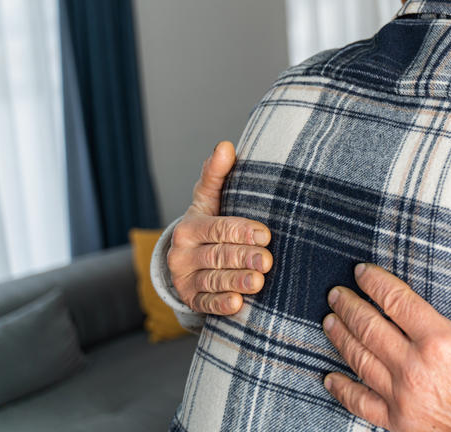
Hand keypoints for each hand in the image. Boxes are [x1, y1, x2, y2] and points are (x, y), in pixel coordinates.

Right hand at [167, 141, 272, 314]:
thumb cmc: (208, 223)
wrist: (188, 259)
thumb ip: (216, 175)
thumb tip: (226, 145)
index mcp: (190, 226)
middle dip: (244, 257)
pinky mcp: (191, 300)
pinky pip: (206, 304)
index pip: (219, 228)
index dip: (242, 231)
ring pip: (213, 280)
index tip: (266, 234)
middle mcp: (183, 253)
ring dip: (236, 281)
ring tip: (258, 282)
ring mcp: (185, 279)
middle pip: (218, 255)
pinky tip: (237, 304)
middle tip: (267, 261)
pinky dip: (220, 305)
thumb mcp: (209, 200)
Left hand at [322, 246, 450, 431]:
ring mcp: (403, 397)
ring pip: (360, 360)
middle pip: (369, 327)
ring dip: (341, 337)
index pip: (396, 300)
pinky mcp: (399, 423)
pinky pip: (361, 403)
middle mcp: (414, 367)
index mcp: (441, 339)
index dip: (375, 283)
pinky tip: (330, 377)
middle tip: (336, 293)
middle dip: (349, 306)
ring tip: (330, 320)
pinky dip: (342, 388)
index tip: (362, 271)